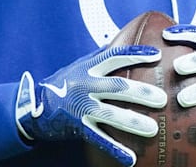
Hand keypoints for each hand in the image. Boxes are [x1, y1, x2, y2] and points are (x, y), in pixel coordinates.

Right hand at [15, 45, 167, 166]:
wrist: (32, 105)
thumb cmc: (62, 83)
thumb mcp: (79, 65)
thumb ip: (99, 56)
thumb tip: (120, 40)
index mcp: (88, 68)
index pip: (114, 57)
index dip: (135, 54)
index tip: (156, 55)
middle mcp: (85, 85)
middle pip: (117, 87)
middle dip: (140, 93)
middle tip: (162, 98)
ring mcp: (81, 107)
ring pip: (110, 114)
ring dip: (132, 121)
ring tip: (153, 128)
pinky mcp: (77, 127)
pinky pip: (98, 139)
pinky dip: (115, 149)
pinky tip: (130, 158)